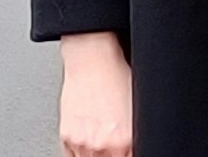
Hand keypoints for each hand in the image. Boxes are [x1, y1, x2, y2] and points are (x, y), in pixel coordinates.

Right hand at [59, 32, 132, 156]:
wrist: (92, 60)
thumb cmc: (117, 77)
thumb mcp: (138, 107)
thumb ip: (137, 133)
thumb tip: (140, 141)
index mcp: (125, 139)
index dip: (132, 153)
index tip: (130, 148)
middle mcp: (102, 144)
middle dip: (116, 154)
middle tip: (117, 143)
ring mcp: (82, 142)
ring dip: (99, 154)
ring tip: (104, 139)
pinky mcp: (66, 137)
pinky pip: (74, 156)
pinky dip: (83, 150)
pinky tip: (90, 138)